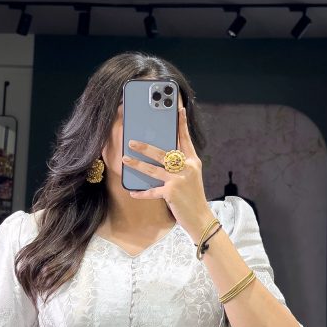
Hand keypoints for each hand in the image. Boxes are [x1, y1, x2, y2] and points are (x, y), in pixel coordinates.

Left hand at [122, 106, 211, 236]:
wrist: (201, 218)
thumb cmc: (193, 196)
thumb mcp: (191, 177)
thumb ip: (180, 165)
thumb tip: (162, 155)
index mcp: (192, 161)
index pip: (186, 139)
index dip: (182, 124)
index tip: (178, 109)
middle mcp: (186, 168)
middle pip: (163, 153)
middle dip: (146, 147)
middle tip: (132, 141)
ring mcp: (178, 180)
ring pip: (153, 169)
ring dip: (137, 164)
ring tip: (125, 159)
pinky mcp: (171, 193)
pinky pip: (152, 191)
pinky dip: (142, 193)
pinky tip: (132, 192)